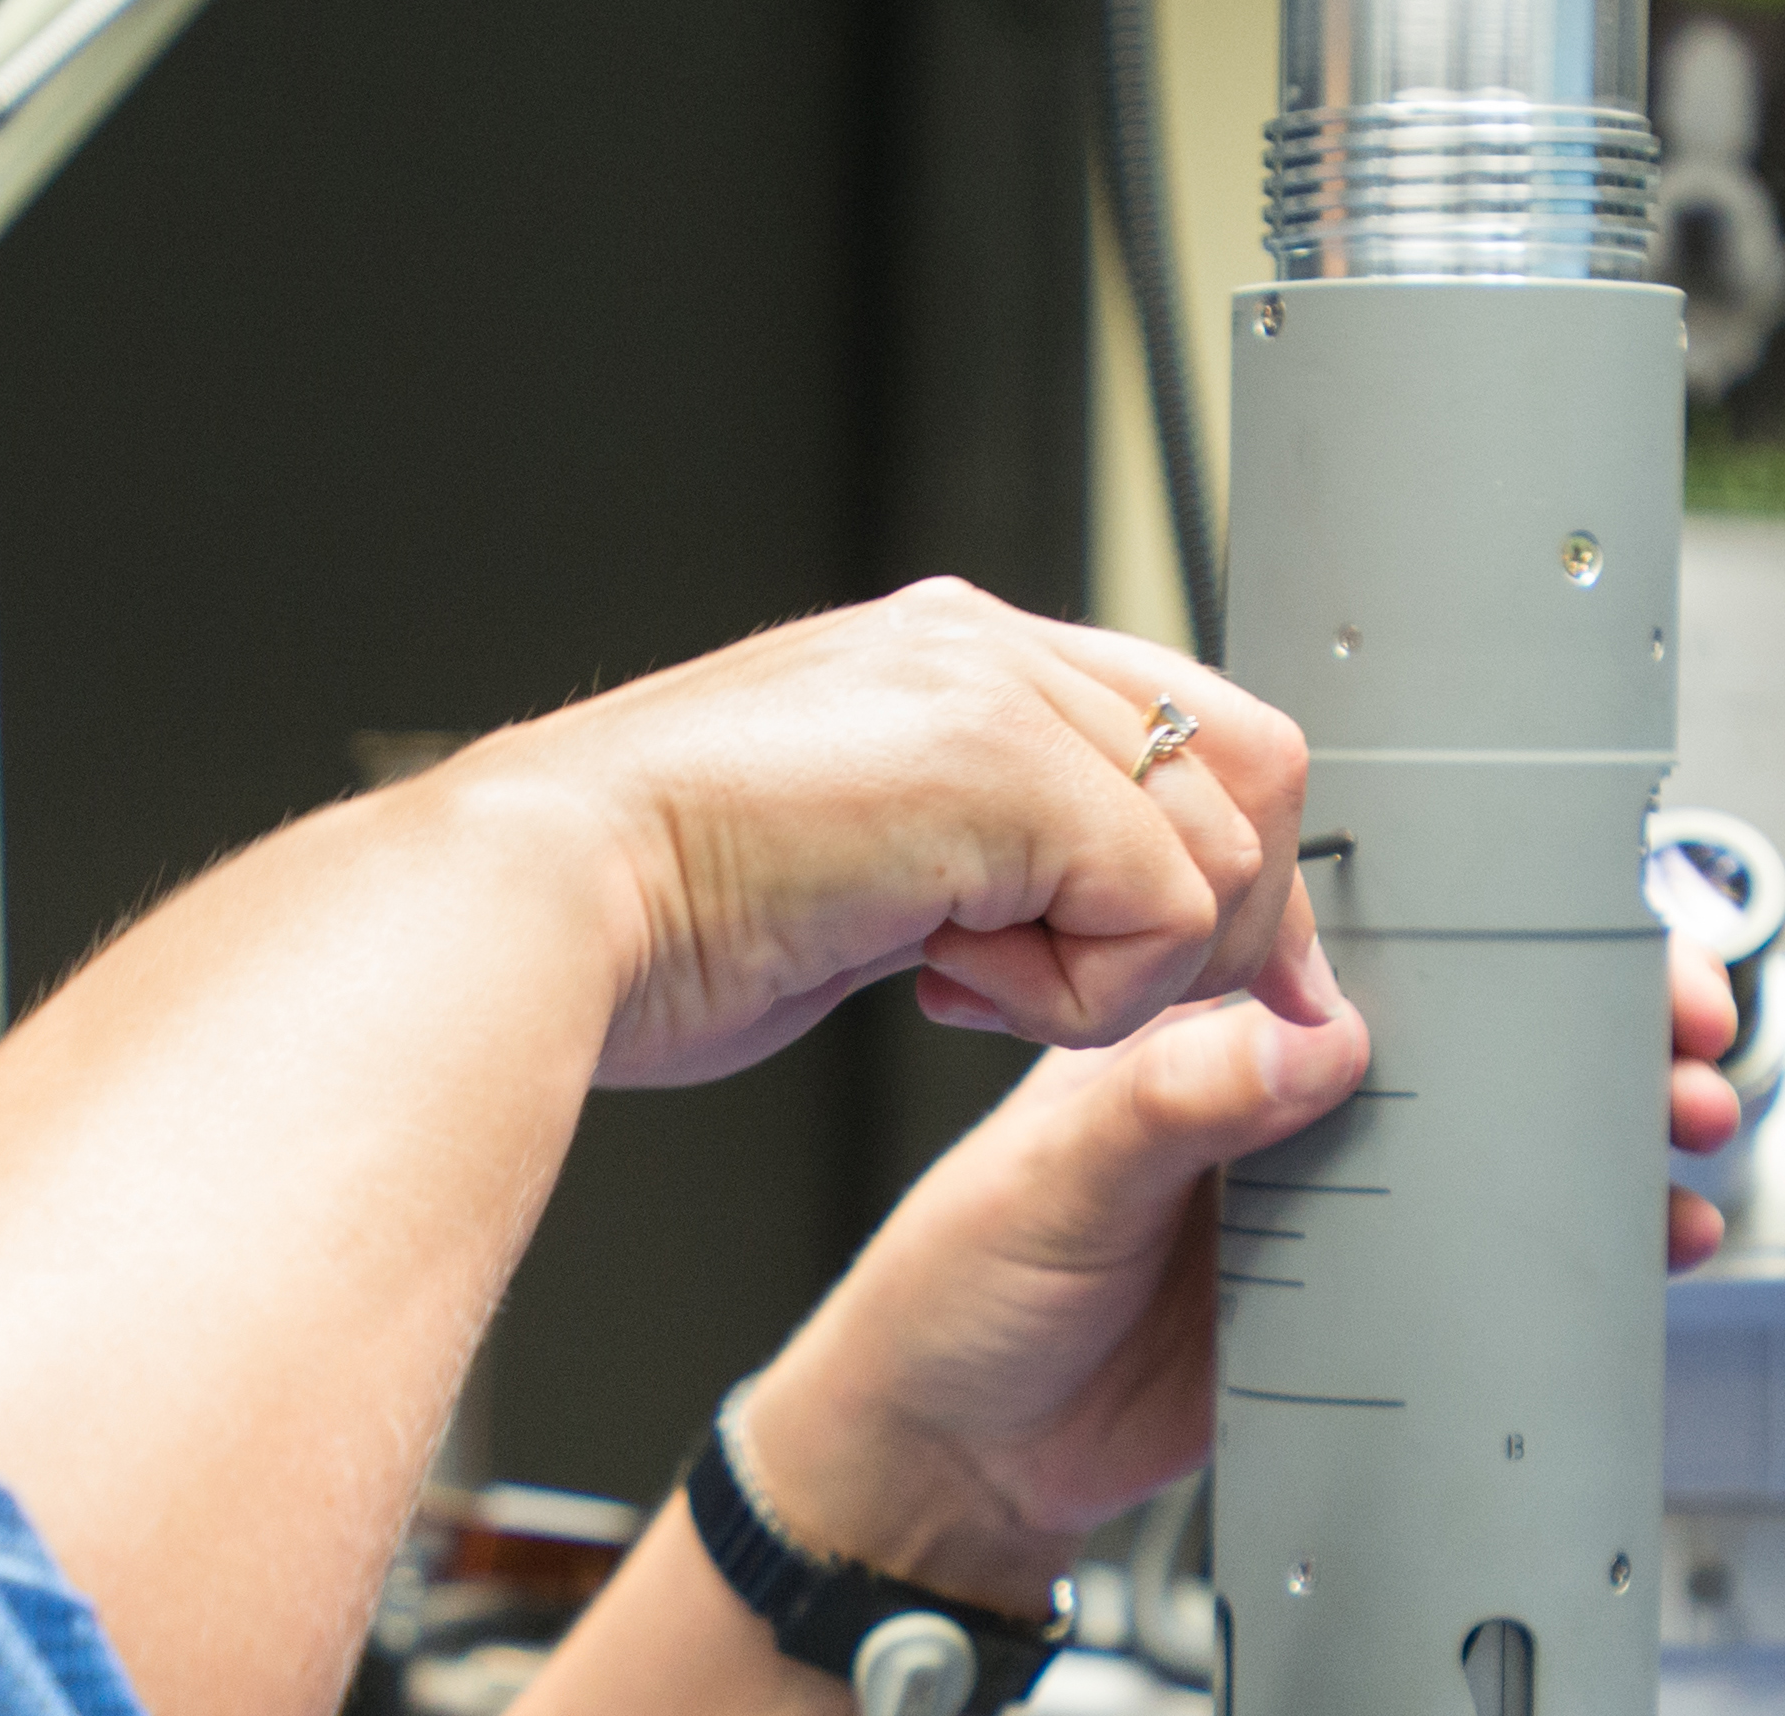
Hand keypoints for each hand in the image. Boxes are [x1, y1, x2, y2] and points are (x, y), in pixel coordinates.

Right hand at [448, 578, 1315, 1088]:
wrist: (536, 906)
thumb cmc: (637, 920)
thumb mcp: (846, 876)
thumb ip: (967, 868)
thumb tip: (1062, 928)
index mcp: (944, 659)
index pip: (1178, 728)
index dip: (1203, 867)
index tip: (1149, 983)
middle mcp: (984, 648)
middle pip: (1247, 767)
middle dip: (1205, 923)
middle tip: (1067, 999)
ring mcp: (997, 691)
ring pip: (1221, 846)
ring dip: (1118, 969)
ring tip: (966, 986)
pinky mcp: (1006, 770)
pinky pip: (1165, 908)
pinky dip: (1082, 995)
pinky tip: (943, 987)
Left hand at [731, 929, 1745, 1606]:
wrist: (945, 1462)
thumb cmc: (956, 1297)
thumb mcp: (1051, 1182)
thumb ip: (1171, 1104)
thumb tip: (1302, 1041)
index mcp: (1206, 1028)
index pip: (1371, 939)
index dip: (1496, 927)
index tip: (1595, 938)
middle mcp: (1277, 1098)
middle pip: (1471, 1034)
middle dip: (1596, 1027)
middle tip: (1682, 1041)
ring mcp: (1324, 1201)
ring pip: (1496, 1142)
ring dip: (1604, 1136)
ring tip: (1684, 1136)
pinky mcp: (1349, 1303)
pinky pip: (1482, 1261)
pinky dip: (1572, 1253)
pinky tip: (1643, 1250)